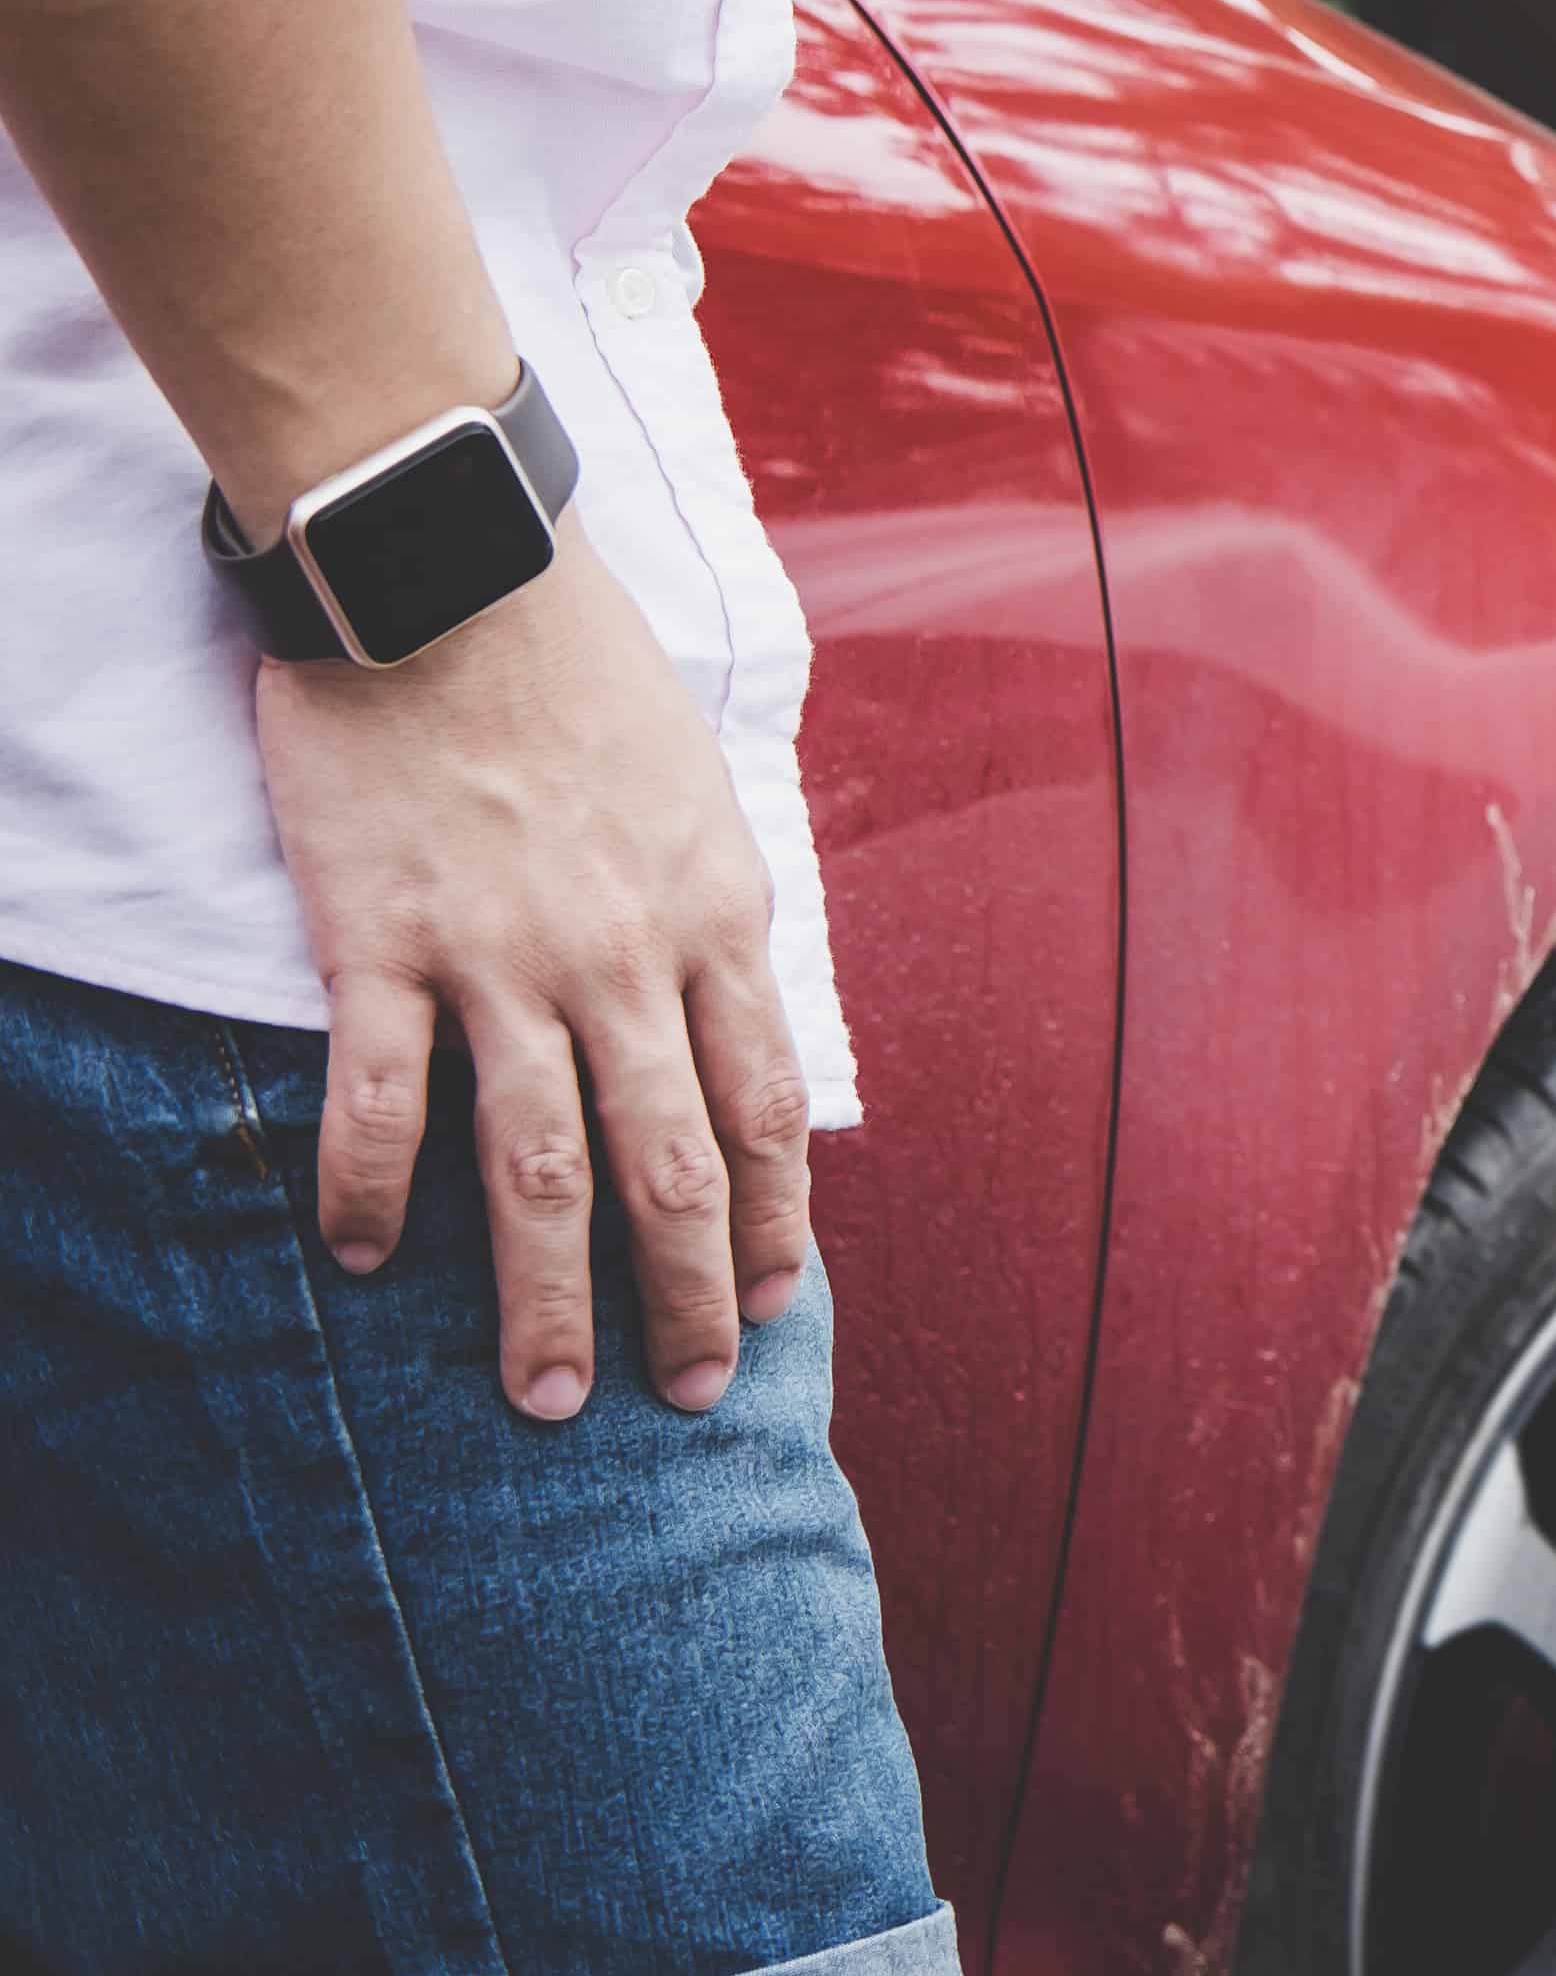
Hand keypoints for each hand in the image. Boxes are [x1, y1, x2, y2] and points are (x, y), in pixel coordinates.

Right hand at [252, 532, 810, 1420]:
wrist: (453, 577)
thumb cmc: (579, 677)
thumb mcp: (696, 793)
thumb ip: (705, 915)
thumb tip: (726, 1015)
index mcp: (714, 916)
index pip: (764, 1107)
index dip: (774, 1220)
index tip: (775, 1305)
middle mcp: (624, 955)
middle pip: (669, 1166)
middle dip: (686, 1298)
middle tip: (681, 1399)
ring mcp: (501, 956)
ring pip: (537, 1167)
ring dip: (543, 1297)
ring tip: (545, 1395)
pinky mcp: (381, 941)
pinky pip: (379, 1100)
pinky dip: (367, 1192)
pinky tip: (359, 1261)